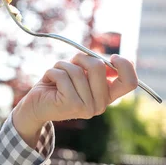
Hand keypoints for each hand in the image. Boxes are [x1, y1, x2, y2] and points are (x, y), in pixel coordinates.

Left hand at [12, 53, 137, 146]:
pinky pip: (63, 75)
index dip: (125, 65)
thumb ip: (94, 67)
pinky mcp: (71, 104)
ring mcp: (86, 107)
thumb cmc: (57, 86)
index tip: (112, 57)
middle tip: (69, 63)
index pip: (130, 83)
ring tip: (55, 75)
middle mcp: (100, 105)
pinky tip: (48, 82)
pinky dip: (52, 72)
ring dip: (62, 65)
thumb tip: (110, 59)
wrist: (35, 106)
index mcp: (106, 97)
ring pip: (77, 69)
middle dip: (81, 57)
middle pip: (99, 66)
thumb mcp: (80, 73)